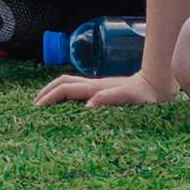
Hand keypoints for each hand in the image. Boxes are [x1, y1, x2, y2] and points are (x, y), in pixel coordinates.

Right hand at [35, 66, 174, 108]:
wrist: (156, 85)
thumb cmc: (144, 95)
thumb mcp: (128, 98)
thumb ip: (108, 99)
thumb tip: (87, 106)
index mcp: (95, 88)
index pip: (65, 89)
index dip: (49, 96)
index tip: (38, 108)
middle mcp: (93, 85)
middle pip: (62, 82)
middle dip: (46, 91)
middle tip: (34, 105)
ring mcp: (96, 87)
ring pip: (68, 84)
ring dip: (53, 91)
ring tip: (43, 103)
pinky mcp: (101, 91)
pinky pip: (77, 90)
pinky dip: (64, 94)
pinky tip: (64, 105)